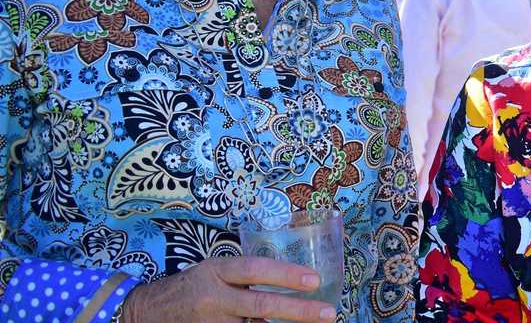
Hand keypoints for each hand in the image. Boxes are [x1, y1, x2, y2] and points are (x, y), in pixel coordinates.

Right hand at [120, 257, 335, 322]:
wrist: (145, 311)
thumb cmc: (190, 287)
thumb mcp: (214, 272)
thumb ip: (244, 279)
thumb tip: (289, 288)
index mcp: (217, 271)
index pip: (255, 269)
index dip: (285, 274)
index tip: (315, 280)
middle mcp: (214, 297)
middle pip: (261, 305)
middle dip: (298, 311)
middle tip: (328, 313)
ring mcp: (211, 322)